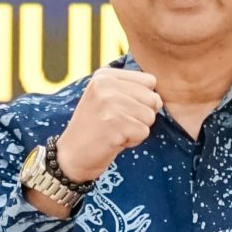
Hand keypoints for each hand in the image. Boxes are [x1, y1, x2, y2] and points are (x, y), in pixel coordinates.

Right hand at [53, 65, 162, 184]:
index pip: (150, 81)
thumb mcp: (107, 98)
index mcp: (105, 76)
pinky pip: (143, 132)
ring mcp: (109, 104)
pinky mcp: (115, 124)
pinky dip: (133, 141)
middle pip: (153, 99)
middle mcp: (106, 85)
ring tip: (115, 131)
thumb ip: (131, 90)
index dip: (143, 100)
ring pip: (150, 116)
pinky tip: (114, 140)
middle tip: (118, 123)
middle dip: (141, 116)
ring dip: (137, 129)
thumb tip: (159, 99)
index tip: (121, 109)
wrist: (72, 155)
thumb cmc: (95, 128)